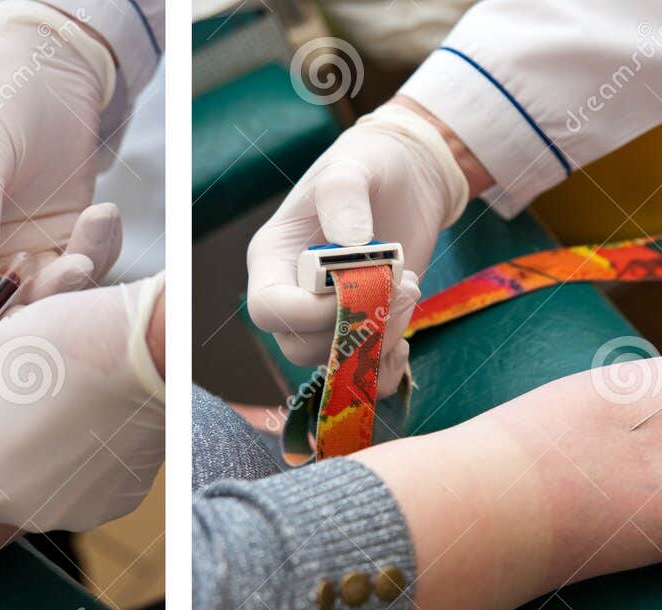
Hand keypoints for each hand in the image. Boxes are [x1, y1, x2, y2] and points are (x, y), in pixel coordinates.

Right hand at [0, 6, 116, 296]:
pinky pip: (87, 264)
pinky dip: (100, 247)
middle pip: (13, 306)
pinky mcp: (66, 236)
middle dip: (47, 293)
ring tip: (96, 220)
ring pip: (56, 291)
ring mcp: (27, 248)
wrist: (45, 67)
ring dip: (81, 268)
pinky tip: (104, 211)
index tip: (24, 304)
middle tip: (74, 266)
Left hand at [0, 275, 165, 546]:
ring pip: (27, 493)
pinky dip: (63, 460)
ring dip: (16, 455)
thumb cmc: (52, 349)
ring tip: (29, 399)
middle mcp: (22, 515)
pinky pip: (75, 489)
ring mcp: (72, 514)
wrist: (149, 351)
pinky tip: (75, 413)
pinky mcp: (114, 503)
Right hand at [247, 102, 469, 371]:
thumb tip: (349, 244)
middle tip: (401, 285)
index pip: (269, 310)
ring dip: (379, 339)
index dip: (308, 312)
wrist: (407, 178)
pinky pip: (360, 375)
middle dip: (353, 326)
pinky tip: (405, 339)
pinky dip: (383, 370)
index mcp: (274, 260)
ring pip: (334, 362)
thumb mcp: (352, 165)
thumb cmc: (370, 165)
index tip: (354, 284)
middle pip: (300, 347)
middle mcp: (293, 297)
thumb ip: (343, 197)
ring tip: (409, 290)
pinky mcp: (358, 331)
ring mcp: (325, 320)